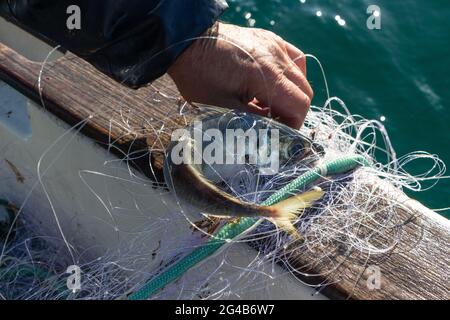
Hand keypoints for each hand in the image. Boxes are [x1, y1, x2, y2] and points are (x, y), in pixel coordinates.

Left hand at [168, 22, 312, 128]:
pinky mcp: (268, 38)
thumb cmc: (199, 76)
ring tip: (269, 103)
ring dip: (290, 93)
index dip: (294, 124)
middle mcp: (276, 57)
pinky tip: (273, 83)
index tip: (279, 133)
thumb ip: (254, 120)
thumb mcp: (224, 107)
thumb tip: (272, 130)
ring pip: (300, 74)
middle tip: (273, 122)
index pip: (300, 104)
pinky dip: (288, 74)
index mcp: (267, 76)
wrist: (185, 43)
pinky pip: (292, 57)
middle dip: (292, 111)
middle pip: (304, 91)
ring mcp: (274, 44)